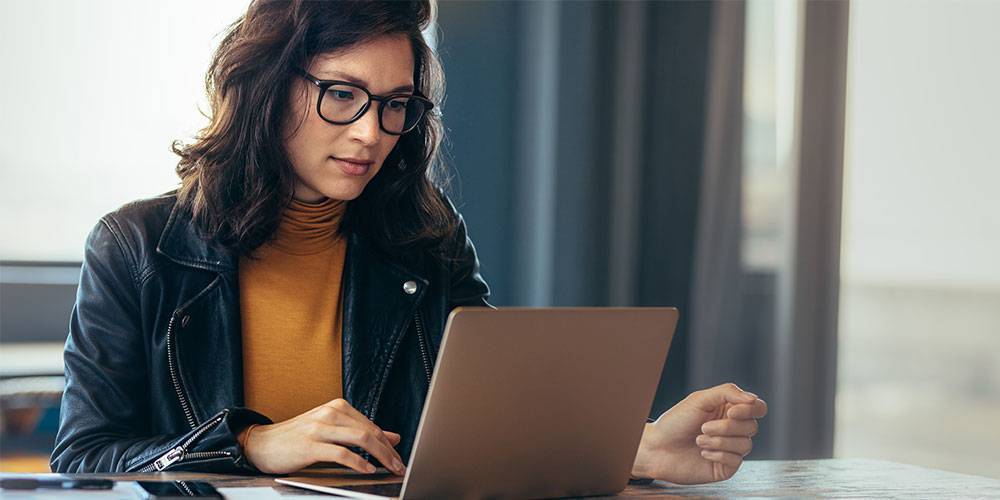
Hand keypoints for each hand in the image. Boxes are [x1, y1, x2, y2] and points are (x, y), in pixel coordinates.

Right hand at [240, 398, 405, 475]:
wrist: (261, 443)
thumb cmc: (296, 438)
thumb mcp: (331, 430)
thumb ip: (360, 432)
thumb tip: (392, 437)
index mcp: (337, 407)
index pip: (372, 425)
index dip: (389, 443)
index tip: (399, 458)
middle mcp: (330, 413)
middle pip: (370, 431)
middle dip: (389, 451)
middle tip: (400, 466)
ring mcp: (320, 427)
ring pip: (360, 439)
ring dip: (380, 456)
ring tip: (389, 468)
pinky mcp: (310, 445)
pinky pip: (341, 453)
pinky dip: (358, 462)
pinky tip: (367, 469)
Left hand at [630, 383, 766, 483]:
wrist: (657, 448)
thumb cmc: (676, 422)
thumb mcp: (700, 399)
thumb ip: (728, 393)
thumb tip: (753, 399)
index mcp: (729, 410)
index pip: (757, 408)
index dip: (749, 410)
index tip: (730, 412)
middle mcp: (733, 429)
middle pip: (752, 426)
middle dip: (726, 427)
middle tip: (703, 427)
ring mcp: (731, 448)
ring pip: (746, 444)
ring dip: (719, 441)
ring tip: (699, 439)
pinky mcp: (726, 466)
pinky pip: (736, 460)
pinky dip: (718, 454)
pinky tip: (702, 453)